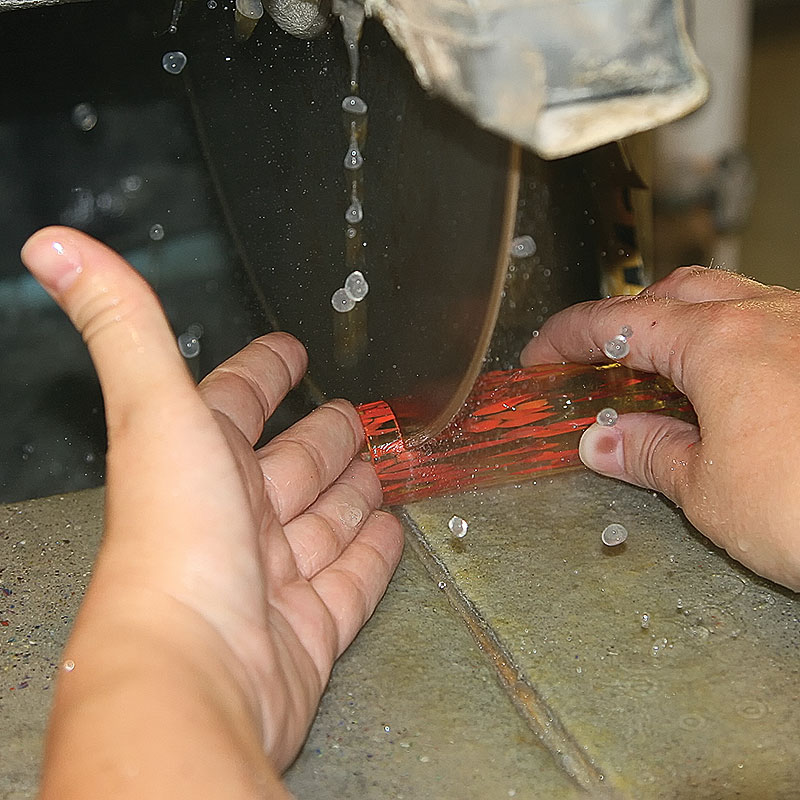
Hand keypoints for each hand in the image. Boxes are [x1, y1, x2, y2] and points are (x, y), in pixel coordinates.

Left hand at [23, 227, 402, 797]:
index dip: (263, 370)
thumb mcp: (157, 411)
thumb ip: (124, 325)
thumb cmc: (175, 539)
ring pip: (323, 522)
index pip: (236, 402)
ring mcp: (272, 578)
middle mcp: (233, 518)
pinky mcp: (309, 629)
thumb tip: (55, 244)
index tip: (290, 351)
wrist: (193, 676)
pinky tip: (392, 532)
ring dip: (353, 493)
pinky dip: (371, 558)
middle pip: (291, 465)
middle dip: (324, 436)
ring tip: (384, 466)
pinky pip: (349, 583)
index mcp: (199, 462)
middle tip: (356, 414)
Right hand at [521, 266, 799, 591]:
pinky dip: (730, 348)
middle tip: (600, 358)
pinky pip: (770, 330)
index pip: (615, 321)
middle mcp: (769, 319)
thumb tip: (603, 445)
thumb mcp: (708, 492)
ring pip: (729, 303)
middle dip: (626, 318)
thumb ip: (648, 457)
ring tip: (661, 377)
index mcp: (718, 342)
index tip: (540, 356)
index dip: (566, 337)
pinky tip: (729, 394)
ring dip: (681, 329)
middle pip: (674, 292)